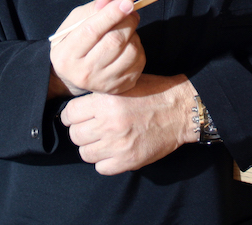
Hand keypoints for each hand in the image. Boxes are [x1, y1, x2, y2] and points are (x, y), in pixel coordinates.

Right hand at [49, 0, 144, 96]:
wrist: (73, 76)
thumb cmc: (74, 43)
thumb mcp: (75, 23)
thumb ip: (92, 9)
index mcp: (67, 54)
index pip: (92, 30)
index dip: (111, 14)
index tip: (127, 1)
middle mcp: (83, 73)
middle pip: (114, 41)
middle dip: (127, 21)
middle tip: (130, 10)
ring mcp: (102, 83)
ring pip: (130, 51)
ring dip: (133, 34)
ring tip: (126, 29)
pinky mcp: (118, 88)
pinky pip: (138, 62)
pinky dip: (137, 47)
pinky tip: (128, 44)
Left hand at [59, 74, 198, 174]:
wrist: (181, 110)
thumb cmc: (153, 93)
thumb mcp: (124, 84)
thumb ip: (99, 95)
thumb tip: (76, 108)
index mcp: (105, 101)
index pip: (69, 114)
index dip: (71, 115)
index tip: (77, 117)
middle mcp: (109, 124)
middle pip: (75, 135)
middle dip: (81, 131)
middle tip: (92, 128)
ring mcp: (118, 145)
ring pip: (85, 153)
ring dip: (92, 147)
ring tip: (104, 140)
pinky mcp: (129, 160)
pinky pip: (101, 168)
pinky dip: (105, 161)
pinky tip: (114, 151)